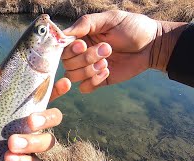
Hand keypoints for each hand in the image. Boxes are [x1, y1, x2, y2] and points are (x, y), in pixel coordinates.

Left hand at [0, 63, 70, 160]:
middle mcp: (28, 125)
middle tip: (30, 121)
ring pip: (48, 141)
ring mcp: (28, 146)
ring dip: (33, 142)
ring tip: (11, 143)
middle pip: (54, 117)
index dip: (57, 88)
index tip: (64, 82)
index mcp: (19, 108)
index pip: (44, 95)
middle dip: (47, 118)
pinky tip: (9, 158)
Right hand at [61, 10, 186, 92]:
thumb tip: (63, 33)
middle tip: (106, 49)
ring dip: (89, 70)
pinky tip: (108, 71)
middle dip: (85, 58)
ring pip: (73, 76)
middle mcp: (82, 54)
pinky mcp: (98, 81)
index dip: (70, 49)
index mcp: (82, 37)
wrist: (152, 45)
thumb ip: (86, 23)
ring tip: (107, 61)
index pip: (62, 47)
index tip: (83, 45)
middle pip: (67, 63)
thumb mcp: (110, 19)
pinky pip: (84, 87)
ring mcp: (89, 68)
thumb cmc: (132, 27)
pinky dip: (93, 81)